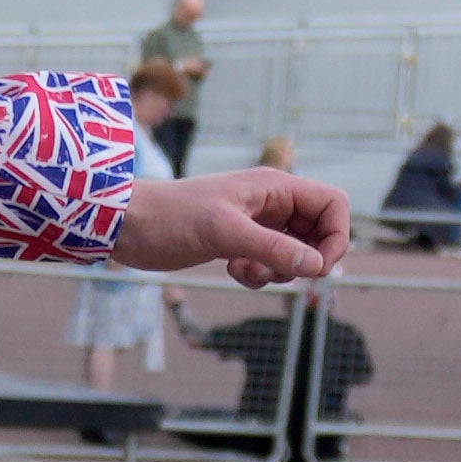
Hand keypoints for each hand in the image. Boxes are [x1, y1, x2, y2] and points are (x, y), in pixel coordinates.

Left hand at [114, 166, 350, 286]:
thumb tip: (316, 266)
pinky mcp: (235, 242)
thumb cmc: (169, 218)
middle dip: (305, 258)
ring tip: (246, 269)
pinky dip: (258, 273)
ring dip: (279, 269)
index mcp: (275, 187)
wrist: (124, 226)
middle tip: (281, 274)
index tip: (317, 266)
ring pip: (293, 251)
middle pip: (318, 231)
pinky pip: (267, 262)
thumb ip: (271, 247)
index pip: (333, 205)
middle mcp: (270, 202)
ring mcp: (254, 223)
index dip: (336, 236)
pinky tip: (232, 270)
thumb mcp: (222, 233)